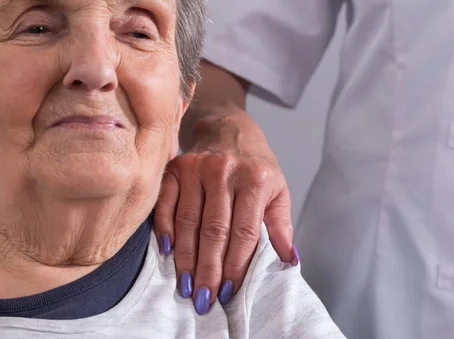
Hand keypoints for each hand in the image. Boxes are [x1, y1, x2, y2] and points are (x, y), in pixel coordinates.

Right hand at [154, 113, 295, 314]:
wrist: (230, 128)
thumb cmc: (256, 166)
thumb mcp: (278, 190)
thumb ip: (280, 225)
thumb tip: (288, 260)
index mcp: (254, 179)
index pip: (244, 232)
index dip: (236, 264)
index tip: (230, 291)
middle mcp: (224, 172)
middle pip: (214, 230)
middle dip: (208, 268)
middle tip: (204, 298)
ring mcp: (196, 168)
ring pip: (189, 221)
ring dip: (186, 257)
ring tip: (185, 284)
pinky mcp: (175, 167)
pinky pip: (166, 203)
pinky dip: (165, 228)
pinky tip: (167, 251)